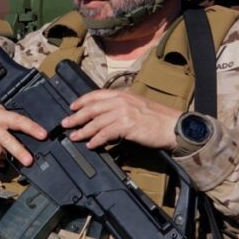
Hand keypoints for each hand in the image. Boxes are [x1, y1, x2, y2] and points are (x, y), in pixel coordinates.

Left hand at [61, 89, 180, 150]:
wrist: (173, 126)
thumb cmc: (157, 118)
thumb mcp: (136, 106)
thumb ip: (120, 107)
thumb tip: (104, 117)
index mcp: (122, 94)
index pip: (96, 94)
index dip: (82, 101)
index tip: (72, 107)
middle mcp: (121, 101)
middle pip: (92, 108)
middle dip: (76, 116)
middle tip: (65, 123)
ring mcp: (123, 112)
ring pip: (96, 122)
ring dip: (83, 131)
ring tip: (74, 137)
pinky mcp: (127, 125)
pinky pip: (105, 133)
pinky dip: (96, 140)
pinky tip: (91, 145)